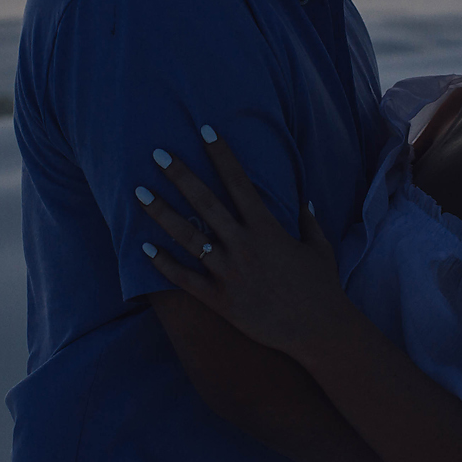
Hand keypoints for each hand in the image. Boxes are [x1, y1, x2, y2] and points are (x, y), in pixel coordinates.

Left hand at [136, 127, 353, 361]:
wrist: (319, 330)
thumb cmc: (322, 288)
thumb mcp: (319, 248)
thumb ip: (308, 221)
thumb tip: (304, 200)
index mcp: (267, 228)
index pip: (239, 182)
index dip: (221, 155)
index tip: (205, 131)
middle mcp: (244, 246)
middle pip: (205, 203)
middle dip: (180, 176)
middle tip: (158, 154)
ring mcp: (230, 273)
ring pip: (188, 237)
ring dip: (161, 214)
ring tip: (139, 193)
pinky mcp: (220, 301)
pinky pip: (185, 280)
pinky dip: (163, 264)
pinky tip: (144, 249)